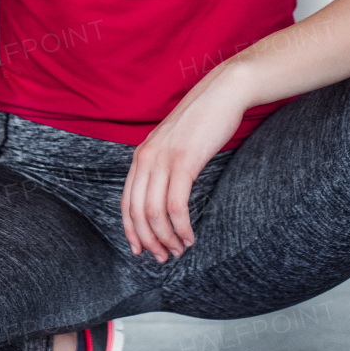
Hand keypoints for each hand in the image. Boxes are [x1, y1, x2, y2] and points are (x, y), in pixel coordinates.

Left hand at [121, 65, 250, 263]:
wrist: (222, 92)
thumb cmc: (203, 120)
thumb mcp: (175, 144)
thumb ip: (164, 165)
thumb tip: (166, 193)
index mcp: (141, 156)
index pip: (126, 203)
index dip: (131, 231)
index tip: (141, 250)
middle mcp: (146, 158)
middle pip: (137, 212)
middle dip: (149, 241)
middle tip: (164, 257)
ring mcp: (163, 159)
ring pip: (154, 212)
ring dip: (166, 238)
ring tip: (179, 250)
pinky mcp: (184, 161)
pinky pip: (176, 204)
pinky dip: (181, 226)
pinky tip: (190, 236)